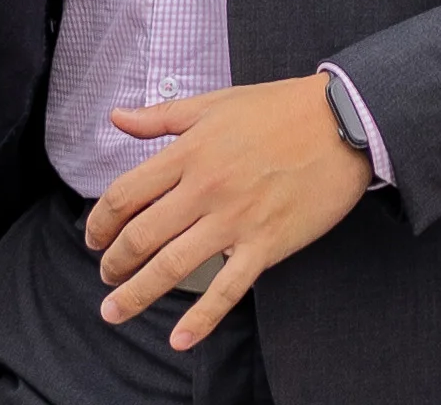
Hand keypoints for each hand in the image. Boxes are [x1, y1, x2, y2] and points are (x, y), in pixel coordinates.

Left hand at [85, 75, 373, 348]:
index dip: (99, 223)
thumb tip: (116, 118)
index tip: (94, 237)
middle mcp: (205, 189)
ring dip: (135, 295)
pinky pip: (228, 289)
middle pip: (140, 237)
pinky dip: (200, 318)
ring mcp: (235, 220)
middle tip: (107, 276)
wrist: (346, 122)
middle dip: (113, 264)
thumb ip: (161, 116)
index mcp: (190, 153)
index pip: (124, 196)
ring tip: (116, 310)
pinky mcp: (266, 244)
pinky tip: (179, 338)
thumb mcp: (216, 103)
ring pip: (171, 267)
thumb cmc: (282, 109)